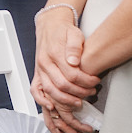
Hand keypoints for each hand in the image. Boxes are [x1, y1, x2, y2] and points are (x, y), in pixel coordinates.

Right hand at [31, 7, 99, 121]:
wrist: (50, 26)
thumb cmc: (63, 31)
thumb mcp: (74, 33)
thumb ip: (74, 46)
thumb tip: (74, 60)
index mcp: (54, 53)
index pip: (71, 74)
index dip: (86, 81)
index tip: (96, 81)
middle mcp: (44, 63)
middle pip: (62, 85)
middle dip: (80, 92)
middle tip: (91, 92)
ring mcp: (40, 70)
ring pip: (50, 91)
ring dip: (65, 100)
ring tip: (79, 103)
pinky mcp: (38, 74)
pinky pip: (35, 90)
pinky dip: (42, 101)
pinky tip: (52, 107)